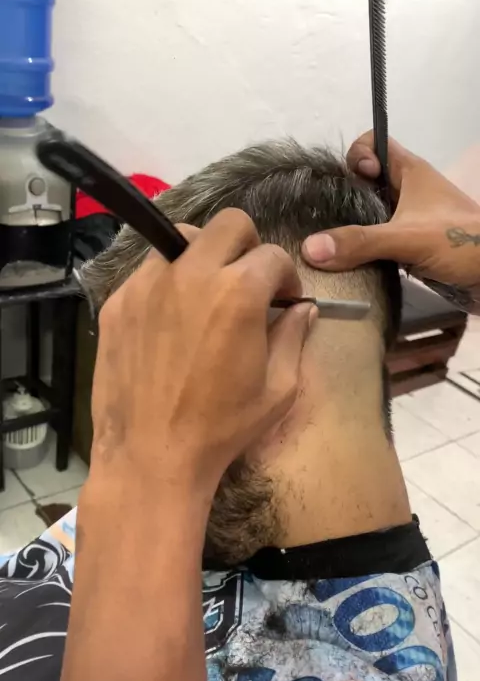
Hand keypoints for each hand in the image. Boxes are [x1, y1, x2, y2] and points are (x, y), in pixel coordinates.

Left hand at [89, 208, 314, 495]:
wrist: (150, 455)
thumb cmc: (221, 428)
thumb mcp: (278, 388)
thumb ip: (294, 337)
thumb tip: (303, 309)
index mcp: (239, 292)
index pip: (272, 255)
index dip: (285, 277)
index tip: (283, 300)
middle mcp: (191, 274)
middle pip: (229, 225)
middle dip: (247, 247)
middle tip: (247, 284)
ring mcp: (148, 284)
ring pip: (183, 240)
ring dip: (204, 258)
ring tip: (205, 297)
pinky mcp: (118, 302)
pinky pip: (149, 272)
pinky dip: (167, 284)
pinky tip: (170, 323)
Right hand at [301, 131, 479, 308]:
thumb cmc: (461, 242)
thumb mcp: (407, 238)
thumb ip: (360, 242)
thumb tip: (310, 248)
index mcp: (410, 172)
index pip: (373, 143)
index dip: (356, 156)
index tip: (353, 182)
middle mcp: (408, 192)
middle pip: (364, 183)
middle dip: (343, 199)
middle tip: (328, 222)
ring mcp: (410, 220)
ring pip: (371, 215)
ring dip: (353, 231)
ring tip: (332, 249)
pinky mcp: (412, 247)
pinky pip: (379, 242)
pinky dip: (365, 253)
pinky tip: (352, 267)